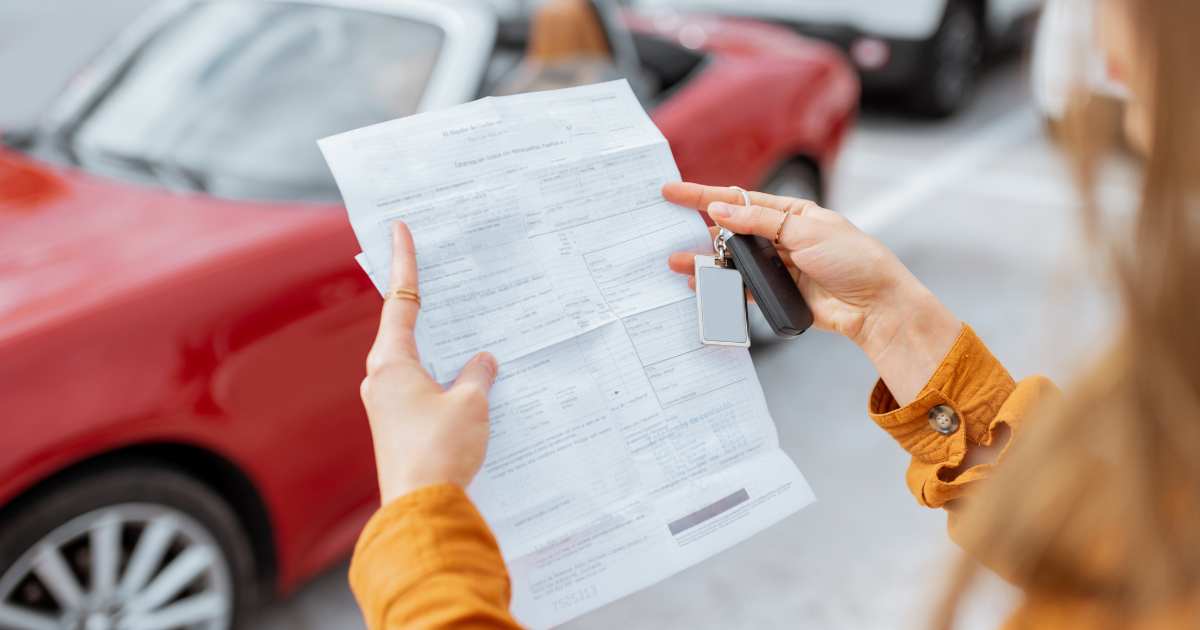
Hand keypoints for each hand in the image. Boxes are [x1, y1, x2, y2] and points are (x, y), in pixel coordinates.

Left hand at [360, 222, 497, 503]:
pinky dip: (442, 377)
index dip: (404, 263)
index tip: (400, 229)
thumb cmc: (440, 450)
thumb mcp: (470, 404)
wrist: (421, 508)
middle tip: (438, 273)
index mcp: (392, 362)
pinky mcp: (399, 429)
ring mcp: (388, 406)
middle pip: (403, 329)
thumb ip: (477, 375)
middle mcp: (382, 380)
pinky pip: (422, 389)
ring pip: (415, 362)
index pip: (401, 301)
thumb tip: (482, 362)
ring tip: (464, 329)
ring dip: (438, 346)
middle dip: (423, 303)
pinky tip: (466, 382)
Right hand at [663, 182, 959, 403]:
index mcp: (790, 213)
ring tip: (677, 262)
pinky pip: (740, 287)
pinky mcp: (776, 293)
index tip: (672, 191)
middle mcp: (780, 237)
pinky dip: (720, 286)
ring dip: (704, 261)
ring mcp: (777, 266)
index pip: (739, 200)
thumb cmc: (854, 260)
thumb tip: (720, 209)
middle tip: (665, 227)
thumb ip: (760, 222)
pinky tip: (702, 285)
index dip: (703, 195)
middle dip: (697, 229)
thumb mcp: (806, 230)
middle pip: (729, 230)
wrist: (876, 306)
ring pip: (731, 260)